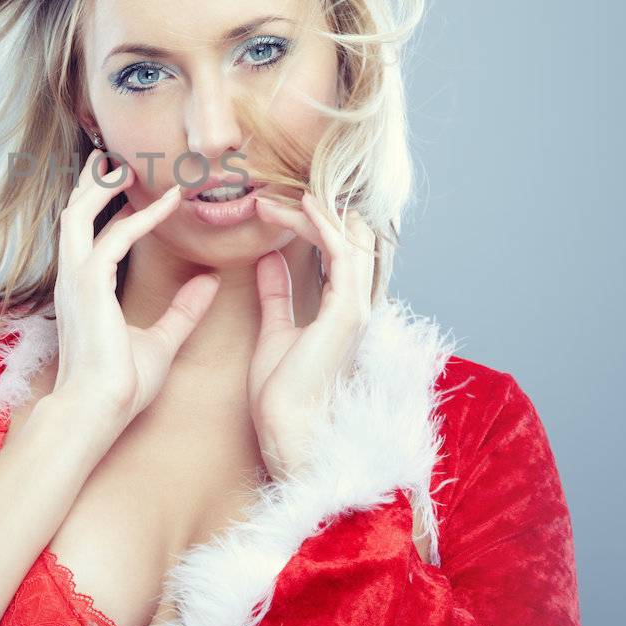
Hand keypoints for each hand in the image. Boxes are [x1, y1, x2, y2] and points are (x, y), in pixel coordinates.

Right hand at [51, 149, 220, 427]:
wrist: (98, 411)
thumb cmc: (121, 385)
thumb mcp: (161, 340)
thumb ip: (183, 310)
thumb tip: (208, 282)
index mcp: (82, 291)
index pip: (88, 236)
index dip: (107, 208)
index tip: (131, 190)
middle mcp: (72, 279)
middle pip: (73, 214)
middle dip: (93, 185)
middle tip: (117, 161)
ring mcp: (76, 280)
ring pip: (78, 215)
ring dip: (104, 188)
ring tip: (130, 167)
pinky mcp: (89, 285)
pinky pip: (115, 237)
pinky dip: (142, 218)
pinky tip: (168, 205)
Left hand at [247, 191, 376, 482]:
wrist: (286, 429)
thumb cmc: (281, 392)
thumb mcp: (275, 330)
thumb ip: (277, 295)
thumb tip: (270, 261)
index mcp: (342, 310)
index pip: (337, 250)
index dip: (309, 224)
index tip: (269, 209)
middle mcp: (356, 305)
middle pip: (352, 238)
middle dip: (317, 212)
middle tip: (273, 196)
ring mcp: (356, 308)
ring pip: (350, 239)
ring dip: (313, 214)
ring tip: (276, 199)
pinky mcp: (346, 313)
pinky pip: (343, 255)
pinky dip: (325, 227)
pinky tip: (302, 207)